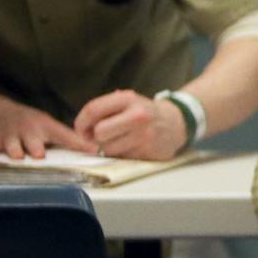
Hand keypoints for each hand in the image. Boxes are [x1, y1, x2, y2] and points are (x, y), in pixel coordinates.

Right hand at [0, 101, 93, 160]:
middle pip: (36, 147)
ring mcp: (8, 137)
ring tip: (19, 159)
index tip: (92, 151)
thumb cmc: (26, 122)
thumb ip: (64, 138)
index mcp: (44, 126)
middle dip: (38, 153)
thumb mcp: (45, 124)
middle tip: (41, 156)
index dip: (78, 144)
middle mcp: (27, 131)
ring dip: (17, 158)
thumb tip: (91, 150)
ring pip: (15, 153)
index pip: (65, 135)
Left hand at [73, 90, 189, 159]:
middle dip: (96, 137)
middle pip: (99, 132)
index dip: (81, 123)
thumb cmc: (144, 113)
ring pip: (108, 149)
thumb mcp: (127, 101)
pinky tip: (132, 147)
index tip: (81, 130)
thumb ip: (104, 109)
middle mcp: (138, 115)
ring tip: (120, 141)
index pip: (93, 110)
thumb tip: (81, 129)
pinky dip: (122, 155)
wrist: (176, 123)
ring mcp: (144, 135)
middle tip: (100, 137)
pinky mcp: (148, 152)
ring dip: (108, 148)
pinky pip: (121, 159)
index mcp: (128, 98)